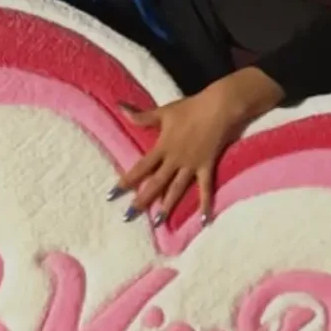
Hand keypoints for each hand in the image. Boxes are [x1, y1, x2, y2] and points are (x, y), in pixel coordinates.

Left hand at [112, 69, 282, 224]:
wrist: (218, 107)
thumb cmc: (190, 108)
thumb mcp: (163, 112)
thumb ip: (142, 116)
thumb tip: (120, 108)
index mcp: (162, 147)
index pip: (140, 168)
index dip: (126, 182)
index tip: (112, 195)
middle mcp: (174, 160)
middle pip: (155, 184)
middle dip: (142, 201)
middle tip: (129, 217)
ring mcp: (191, 166)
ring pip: (177, 190)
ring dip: (167, 207)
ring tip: (158, 223)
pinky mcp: (207, 167)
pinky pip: (205, 189)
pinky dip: (205, 204)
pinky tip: (204, 220)